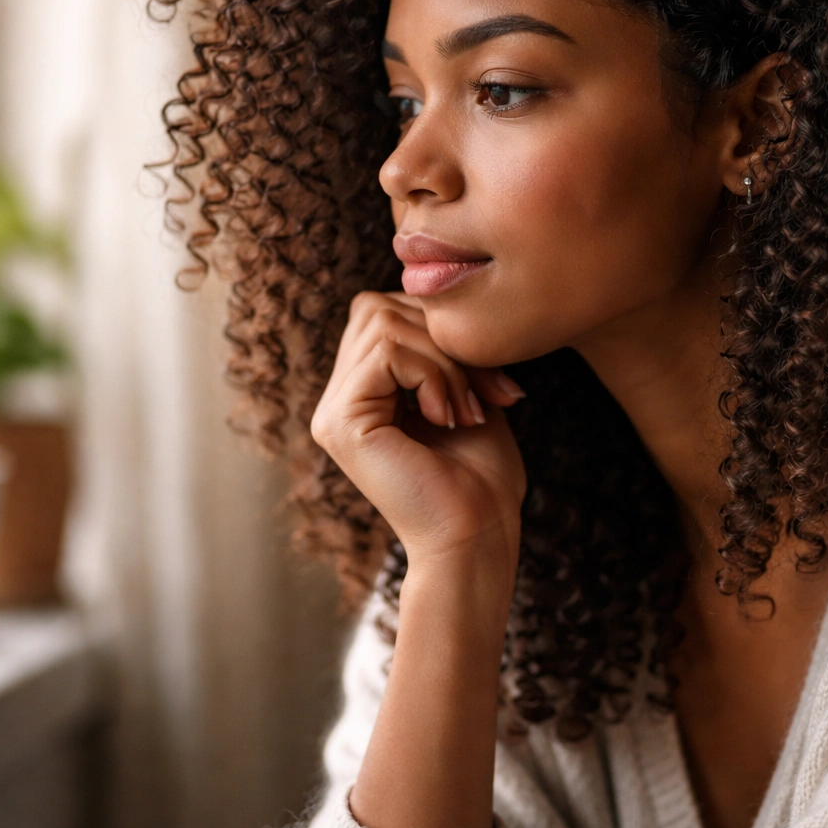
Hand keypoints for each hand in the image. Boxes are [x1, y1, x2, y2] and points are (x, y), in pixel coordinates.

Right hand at [311, 291, 526, 565]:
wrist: (479, 536)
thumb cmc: (481, 475)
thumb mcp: (465, 389)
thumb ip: (441, 344)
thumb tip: (439, 290)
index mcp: (361, 392)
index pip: (386, 311)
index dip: (444, 327)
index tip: (495, 381)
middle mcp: (337, 400)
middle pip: (380, 308)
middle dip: (446, 338)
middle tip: (489, 392)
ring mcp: (332, 412)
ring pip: (384, 324)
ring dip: (444, 360)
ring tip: (468, 408)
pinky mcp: (340, 424)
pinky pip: (386, 353)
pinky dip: (431, 374)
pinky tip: (448, 416)